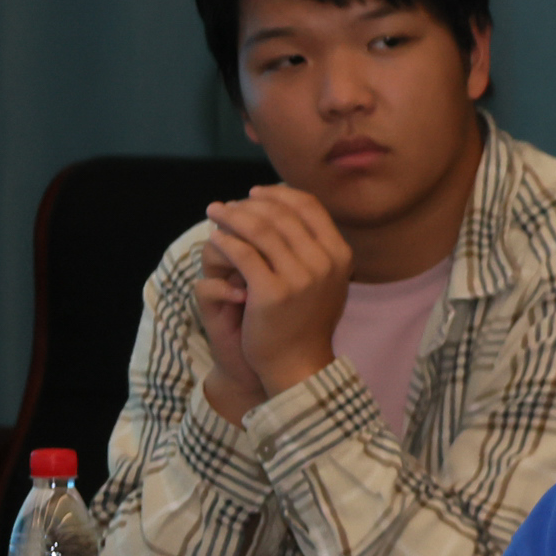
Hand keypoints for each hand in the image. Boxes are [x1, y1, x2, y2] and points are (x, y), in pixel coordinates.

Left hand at [199, 185, 354, 411]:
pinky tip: (215, 239)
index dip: (278, 194)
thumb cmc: (306, 320)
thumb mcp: (325, 280)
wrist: (298, 362)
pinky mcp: (271, 292)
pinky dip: (226, 241)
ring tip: (215, 213)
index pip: (309, 206)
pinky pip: (243, 253)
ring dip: (231, 216)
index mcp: (340, 255)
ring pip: (260, 229)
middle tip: (226, 205)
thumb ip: (313, 247)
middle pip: (281, 214)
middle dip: (248, 204)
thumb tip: (286, 208)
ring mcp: (300, 277)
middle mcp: (325, 262)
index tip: (255, 194)